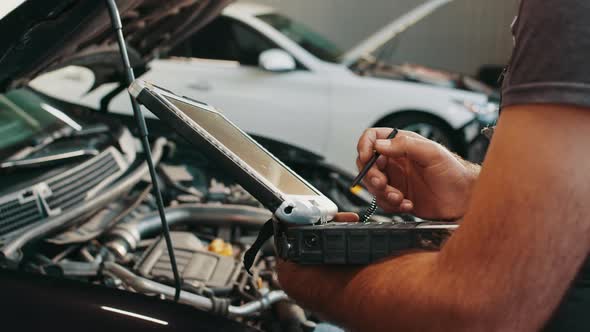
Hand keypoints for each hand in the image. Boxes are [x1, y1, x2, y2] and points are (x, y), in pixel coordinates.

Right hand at [357, 128, 478, 219]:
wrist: (465, 199)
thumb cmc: (455, 173)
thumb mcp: (432, 153)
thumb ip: (405, 145)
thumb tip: (380, 144)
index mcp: (402, 145)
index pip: (373, 138)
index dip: (365, 146)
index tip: (367, 158)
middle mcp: (396, 161)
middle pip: (367, 163)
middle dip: (372, 175)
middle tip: (383, 183)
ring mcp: (396, 179)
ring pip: (372, 185)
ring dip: (383, 193)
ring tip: (399, 197)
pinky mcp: (398, 197)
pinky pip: (383, 202)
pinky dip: (392, 205)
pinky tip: (407, 203)